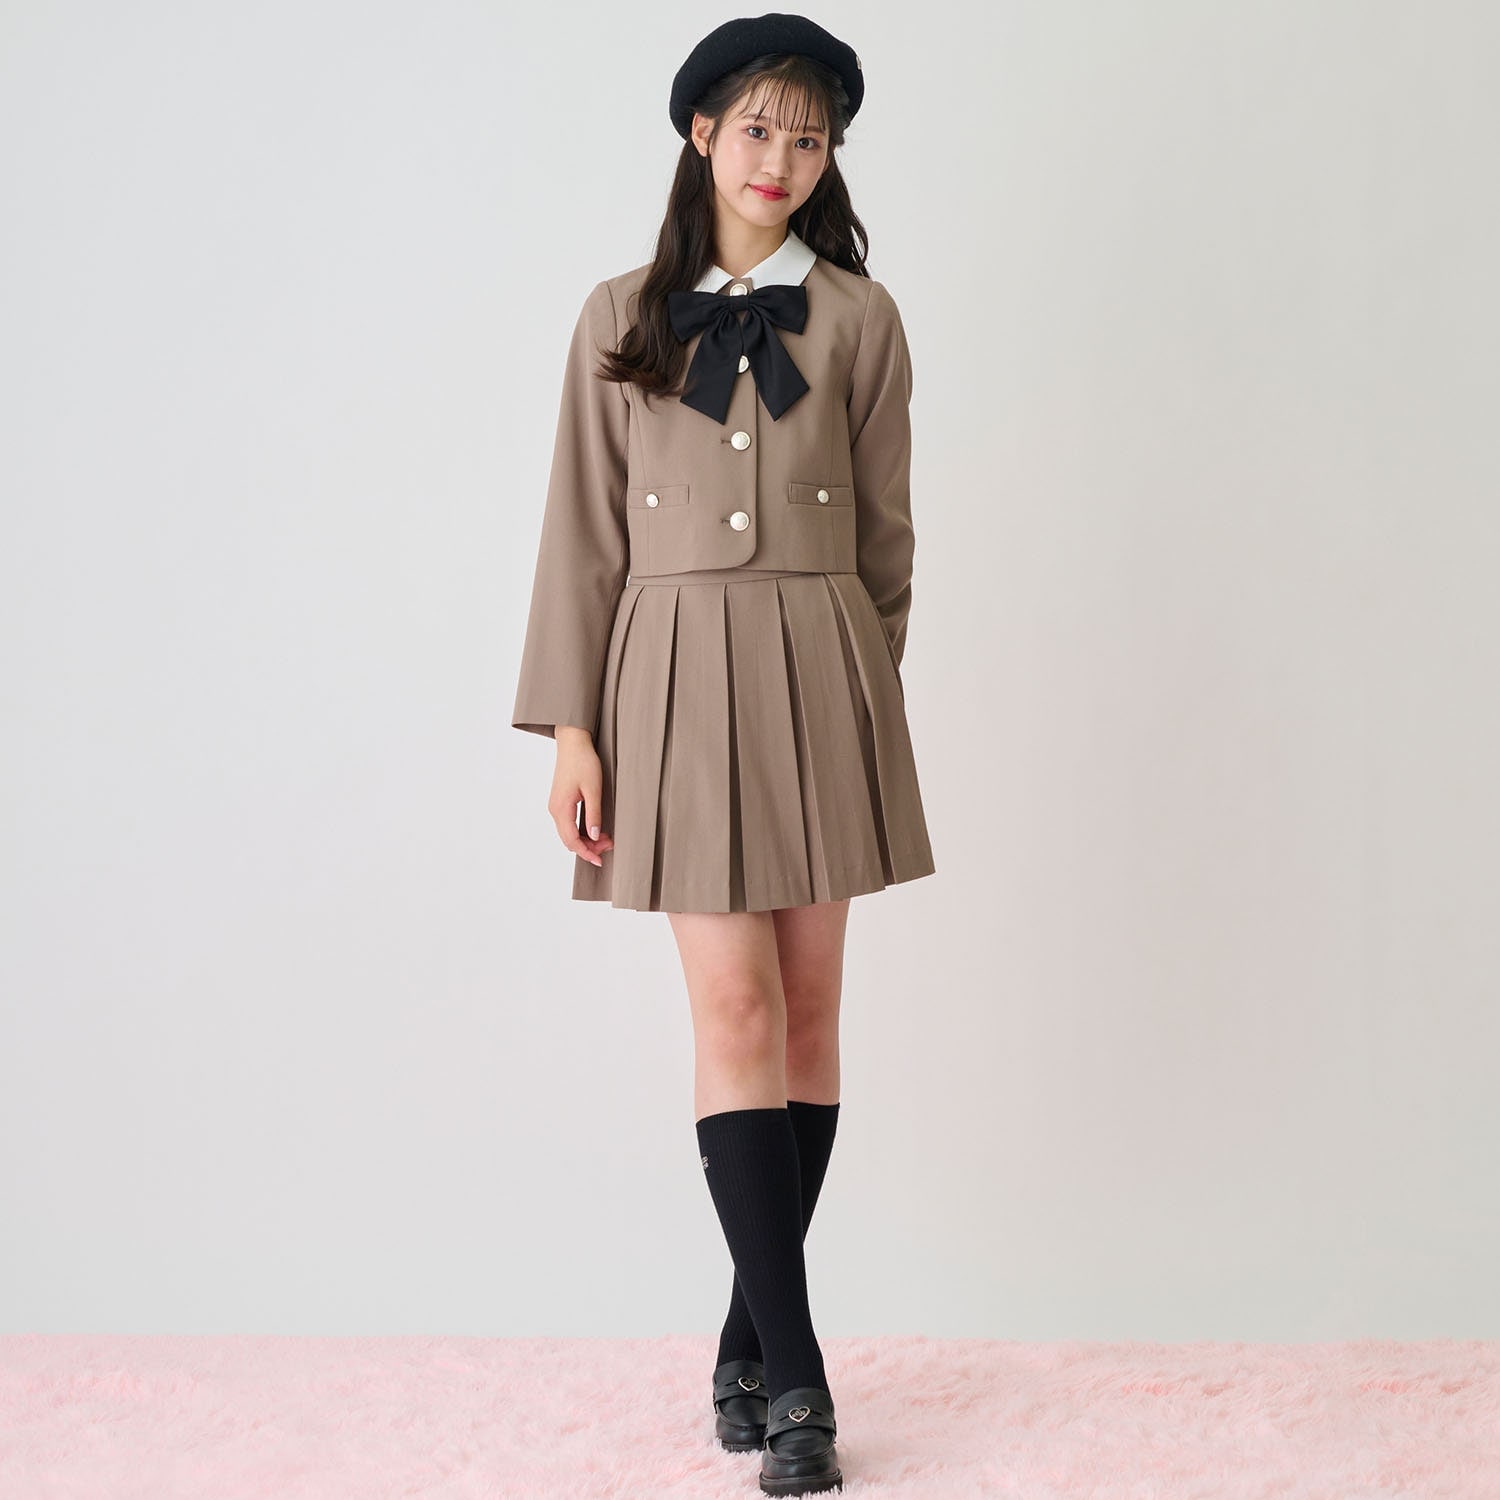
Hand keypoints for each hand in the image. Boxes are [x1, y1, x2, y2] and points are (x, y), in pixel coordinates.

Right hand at [549, 726, 613, 867]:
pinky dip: (581, 830)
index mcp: (561, 809)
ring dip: (586, 839)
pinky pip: (568, 824)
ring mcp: (556, 806)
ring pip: (569, 833)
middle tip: (609, 844)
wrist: (572, 742)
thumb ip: (594, 815)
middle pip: (569, 840)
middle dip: (589, 847)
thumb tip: (594, 836)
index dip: (587, 853)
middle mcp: (555, 810)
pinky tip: (595, 828)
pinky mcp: (560, 801)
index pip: (572, 841)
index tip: (601, 860)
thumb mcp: (593, 789)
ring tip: (605, 837)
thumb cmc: (583, 762)